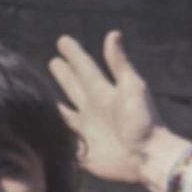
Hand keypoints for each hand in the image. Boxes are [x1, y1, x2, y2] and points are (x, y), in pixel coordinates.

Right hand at [50, 31, 191, 191]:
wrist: (149, 157)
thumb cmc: (143, 121)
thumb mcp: (132, 87)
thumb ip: (119, 64)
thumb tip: (113, 33)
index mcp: (103, 93)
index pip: (84, 68)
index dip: (74, 55)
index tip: (62, 41)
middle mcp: (93, 110)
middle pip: (74, 88)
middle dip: (64, 76)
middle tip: (53, 62)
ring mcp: (88, 131)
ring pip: (65, 114)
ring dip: (55, 104)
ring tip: (42, 93)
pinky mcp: (85, 152)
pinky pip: (66, 141)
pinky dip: (56, 134)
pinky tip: (46, 129)